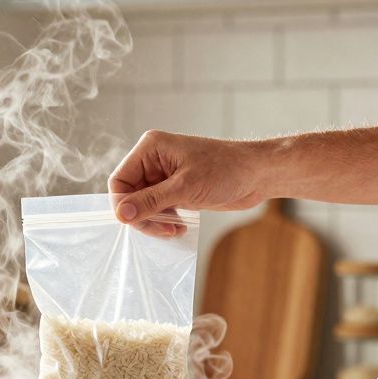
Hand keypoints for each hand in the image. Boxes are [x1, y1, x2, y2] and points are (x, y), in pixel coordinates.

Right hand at [108, 130, 268, 234]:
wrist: (257, 174)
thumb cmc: (226, 170)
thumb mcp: (185, 187)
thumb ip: (150, 201)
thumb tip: (121, 213)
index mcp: (151, 148)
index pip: (120, 180)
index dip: (123, 204)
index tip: (135, 221)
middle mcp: (154, 160)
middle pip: (129, 195)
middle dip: (142, 215)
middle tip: (162, 229)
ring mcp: (165, 176)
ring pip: (143, 205)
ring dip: (154, 221)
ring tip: (174, 229)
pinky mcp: (176, 190)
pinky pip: (158, 209)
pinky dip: (164, 222)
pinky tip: (179, 227)